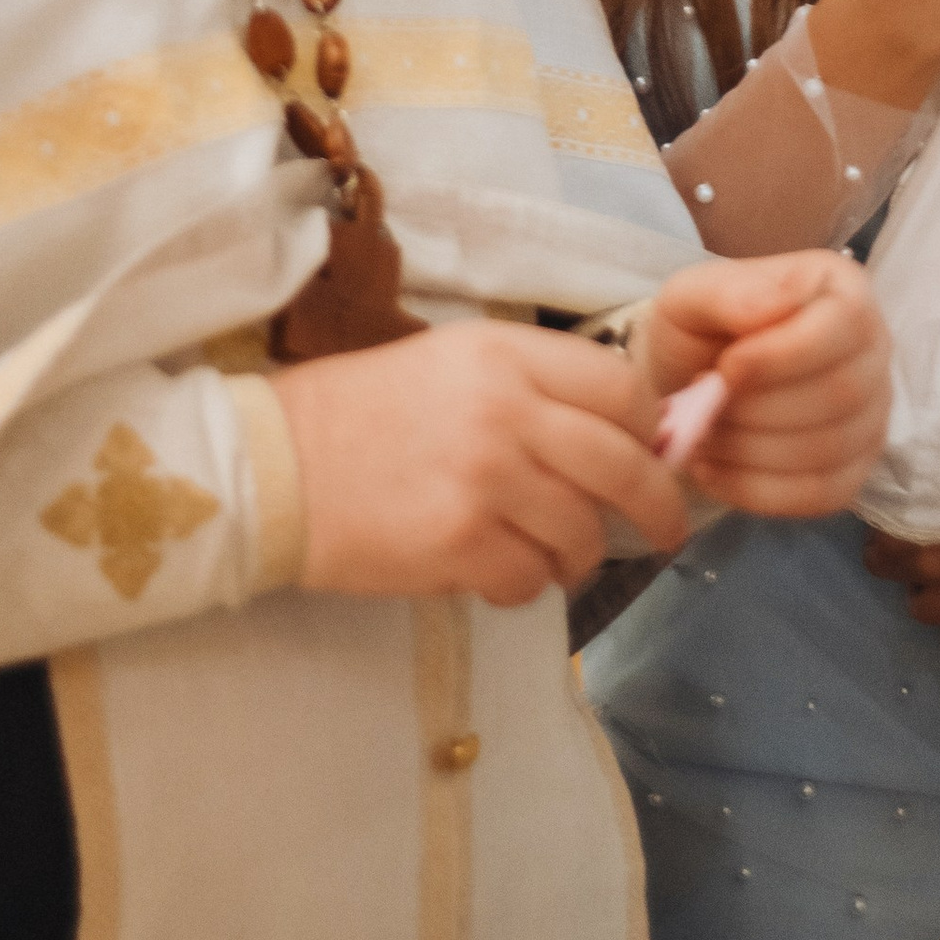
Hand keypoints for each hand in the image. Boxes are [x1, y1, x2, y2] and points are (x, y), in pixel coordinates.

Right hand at [276, 321, 687, 608]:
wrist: (276, 466)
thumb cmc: (362, 412)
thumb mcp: (453, 363)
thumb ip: (535, 387)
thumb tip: (623, 433)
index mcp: (506, 355)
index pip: (623, 388)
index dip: (648, 428)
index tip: (650, 452)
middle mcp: (507, 410)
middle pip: (625, 465)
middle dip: (657, 506)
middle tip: (663, 529)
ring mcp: (487, 480)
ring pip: (584, 532)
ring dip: (580, 554)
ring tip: (552, 554)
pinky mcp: (461, 544)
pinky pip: (533, 579)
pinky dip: (527, 584)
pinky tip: (498, 572)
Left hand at [640, 251, 891, 519]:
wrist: (690, 383)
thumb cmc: (699, 330)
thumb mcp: (692, 295)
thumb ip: (729, 293)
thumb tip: (778, 304)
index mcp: (844, 291)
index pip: (844, 324)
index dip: (782, 354)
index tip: (725, 368)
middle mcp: (874, 352)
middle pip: (840, 394)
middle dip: (757, 408)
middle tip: (703, 402)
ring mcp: (871, 416)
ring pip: (828, 449)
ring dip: (749, 450)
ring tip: (702, 432)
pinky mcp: (853, 471)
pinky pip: (820, 495)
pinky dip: (754, 489)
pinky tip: (711, 468)